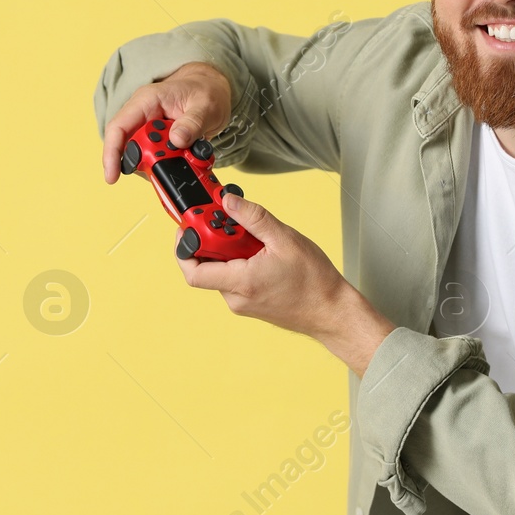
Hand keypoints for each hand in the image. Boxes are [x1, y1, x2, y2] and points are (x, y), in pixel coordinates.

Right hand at [101, 61, 232, 183]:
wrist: (213, 91)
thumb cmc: (206, 91)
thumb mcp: (205, 105)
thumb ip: (192, 123)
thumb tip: (177, 140)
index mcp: (147, 101)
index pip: (118, 127)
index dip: (111, 153)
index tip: (112, 177)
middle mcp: (142, 116)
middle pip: (131, 148)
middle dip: (149, 163)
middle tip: (175, 165)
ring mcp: (149, 129)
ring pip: (144, 157)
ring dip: (163, 164)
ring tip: (189, 157)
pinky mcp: (157, 141)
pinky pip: (157, 158)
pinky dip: (171, 163)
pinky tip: (188, 158)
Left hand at [176, 191, 395, 376]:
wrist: (331, 312)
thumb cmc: (314, 281)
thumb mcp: (285, 240)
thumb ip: (254, 218)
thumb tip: (228, 202)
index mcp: (241, 282)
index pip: (193, 271)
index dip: (183, 248)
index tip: (188, 227)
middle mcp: (236, 298)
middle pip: (207, 267)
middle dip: (214, 242)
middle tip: (232, 224)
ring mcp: (242, 304)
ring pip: (222, 272)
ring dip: (231, 252)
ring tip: (256, 240)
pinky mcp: (250, 304)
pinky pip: (235, 280)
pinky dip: (240, 263)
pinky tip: (262, 254)